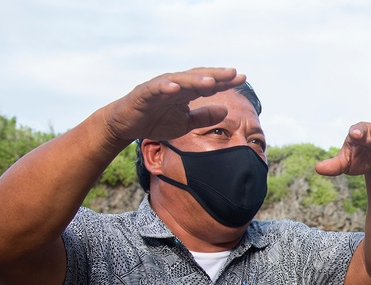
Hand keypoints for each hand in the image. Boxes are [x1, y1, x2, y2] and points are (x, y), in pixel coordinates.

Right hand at [100, 67, 246, 146]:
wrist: (127, 124)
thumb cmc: (156, 120)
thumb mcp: (185, 123)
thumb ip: (204, 117)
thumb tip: (226, 110)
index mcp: (186, 92)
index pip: (209, 84)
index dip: (225, 81)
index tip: (243, 78)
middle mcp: (175, 85)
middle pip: (197, 77)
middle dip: (215, 75)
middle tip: (233, 73)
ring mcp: (159, 87)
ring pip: (179, 80)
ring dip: (195, 80)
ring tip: (211, 82)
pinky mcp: (144, 93)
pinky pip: (156, 89)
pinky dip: (165, 87)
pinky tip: (176, 88)